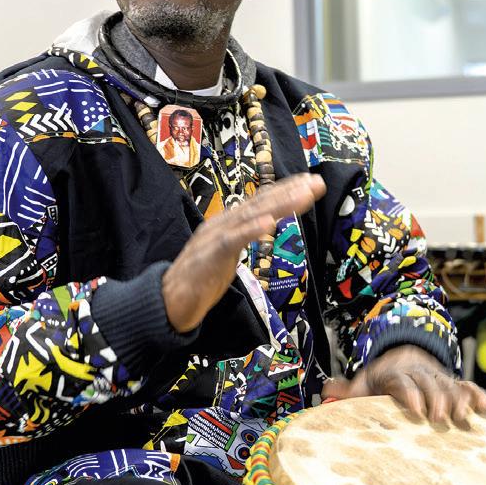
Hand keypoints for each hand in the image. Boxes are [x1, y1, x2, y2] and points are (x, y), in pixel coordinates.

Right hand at [162, 174, 325, 332]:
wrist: (169, 302)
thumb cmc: (201, 278)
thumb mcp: (228, 253)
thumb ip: (244, 237)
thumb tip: (265, 225)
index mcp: (229, 223)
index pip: (261, 202)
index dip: (286, 190)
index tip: (311, 182)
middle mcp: (223, 224)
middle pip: (260, 203)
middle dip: (290, 192)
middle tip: (316, 182)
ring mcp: (214, 237)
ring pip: (250, 216)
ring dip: (278, 205)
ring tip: (302, 196)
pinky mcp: (208, 256)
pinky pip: (232, 241)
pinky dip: (250, 230)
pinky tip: (269, 223)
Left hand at [322, 344, 485, 427]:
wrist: (403, 357)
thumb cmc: (380, 380)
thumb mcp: (362, 383)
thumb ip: (345, 391)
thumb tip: (325, 394)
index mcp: (394, 374)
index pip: (402, 382)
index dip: (409, 393)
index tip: (416, 410)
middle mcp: (418, 373)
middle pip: (428, 383)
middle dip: (436, 399)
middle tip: (440, 418)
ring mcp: (436, 377)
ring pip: (449, 385)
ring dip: (458, 400)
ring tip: (464, 417)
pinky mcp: (451, 383)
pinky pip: (466, 386)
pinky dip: (476, 394)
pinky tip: (485, 406)